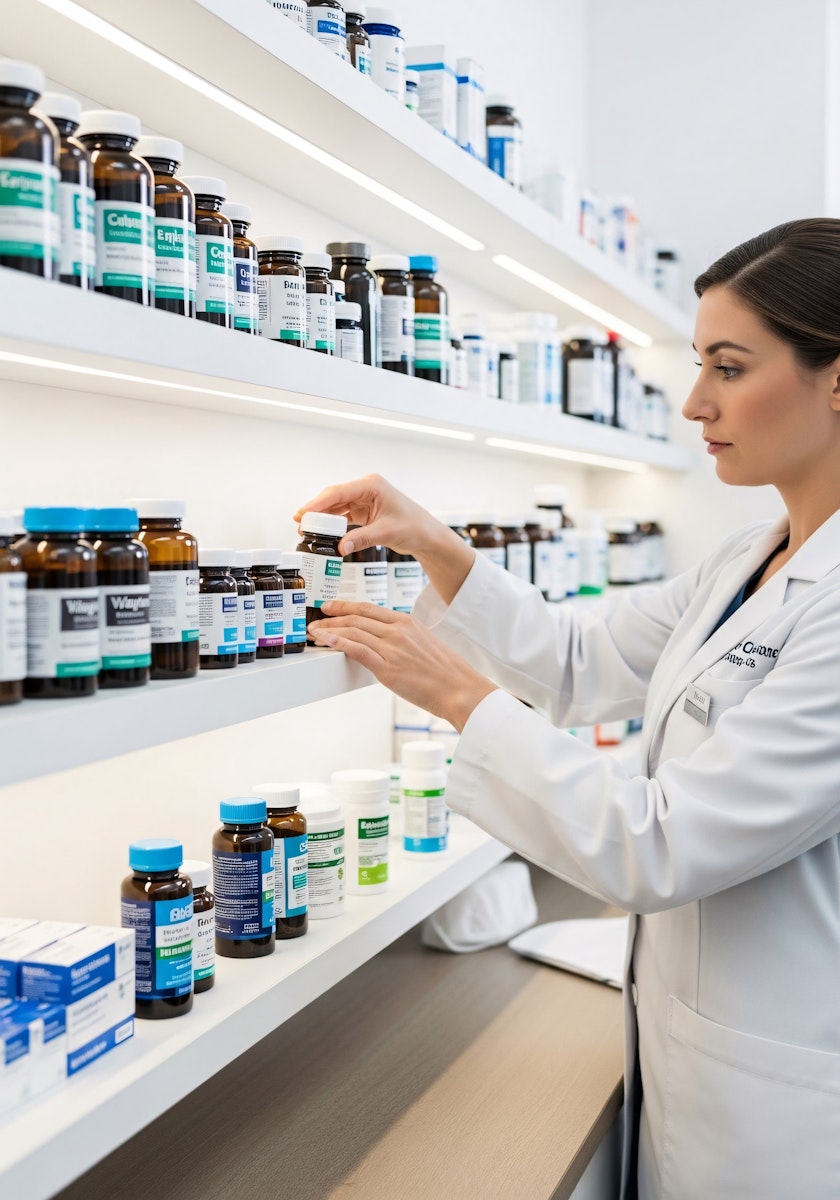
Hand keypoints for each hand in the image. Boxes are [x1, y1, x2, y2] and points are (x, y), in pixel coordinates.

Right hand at [293, 472, 437, 557]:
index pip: (338, 492)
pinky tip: (323, 532)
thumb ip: (361, 539)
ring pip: (336, 506)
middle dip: (316, 511)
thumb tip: (339, 548)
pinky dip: (333, 523)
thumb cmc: (414, 526)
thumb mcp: (386, 532)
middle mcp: (366, 488)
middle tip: (300, 524)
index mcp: (372, 485)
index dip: (317, 503)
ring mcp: (364, 499)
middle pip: (333, 497)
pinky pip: (343, 515)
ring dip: (323, 518)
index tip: (302, 513)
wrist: (426, 535)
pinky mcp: (364, 510)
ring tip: (307, 530)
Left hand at [309, 600, 496, 732]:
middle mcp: (398, 631)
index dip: (345, 606)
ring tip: (315, 633)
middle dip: (332, 618)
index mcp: (407, 622)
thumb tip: (384, 642)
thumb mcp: (425, 643)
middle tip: (316, 620)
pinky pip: (357, 650)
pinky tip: (326, 641)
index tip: (331, 607)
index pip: (369, 608)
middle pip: (356, 618)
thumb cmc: (447, 672)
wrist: (460, 688)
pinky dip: (338, 642)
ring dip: (329, 630)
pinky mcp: (388, 668)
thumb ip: (403, 638)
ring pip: (353, 631)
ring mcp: (392, 648)